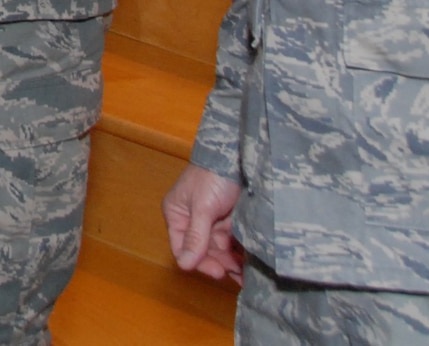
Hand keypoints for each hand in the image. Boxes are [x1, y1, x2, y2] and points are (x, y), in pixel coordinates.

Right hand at [163, 164, 244, 282]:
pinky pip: (232, 242)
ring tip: (248, 274)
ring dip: (232, 261)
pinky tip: (251, 263)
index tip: (218, 272)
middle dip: (220, 263)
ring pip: (220, 249)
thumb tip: (184, 265)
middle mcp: (192, 221)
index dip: (199, 262)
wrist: (238, 154)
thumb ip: (196, 236)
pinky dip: (240, 252)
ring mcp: (211, 221)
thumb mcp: (202, 206)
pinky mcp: (229, 220)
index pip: (183, 247)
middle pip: (203, 251)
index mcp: (177, 215)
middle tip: (238, 274)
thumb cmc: (213, 175)